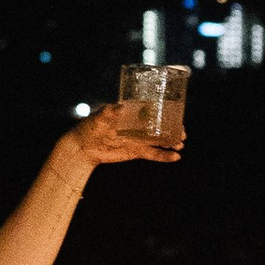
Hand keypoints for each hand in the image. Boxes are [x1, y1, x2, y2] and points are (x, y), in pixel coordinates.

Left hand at [63, 104, 179, 168]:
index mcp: (130, 112)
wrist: (82, 147)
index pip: (151, 109)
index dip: (165, 111)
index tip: (175, 114)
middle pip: (159, 125)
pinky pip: (152, 154)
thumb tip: (118, 106)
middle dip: (172, 129)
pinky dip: (164, 156)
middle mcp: (137, 124)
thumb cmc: (88, 128)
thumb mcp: (97, 118)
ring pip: (158, 140)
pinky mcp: (136, 151)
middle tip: (182, 133)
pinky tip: (176, 157)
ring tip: (181, 144)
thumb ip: (108, 113)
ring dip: (171, 142)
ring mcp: (138, 138)